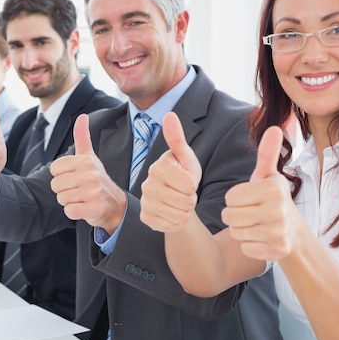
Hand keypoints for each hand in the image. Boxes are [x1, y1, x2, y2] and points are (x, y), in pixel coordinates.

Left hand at [50, 113, 125, 232]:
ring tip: (82, 198)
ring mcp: (93, 192)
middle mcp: (90, 174)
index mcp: (85, 161)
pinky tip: (85, 208)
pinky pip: (69, 211)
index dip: (62, 176)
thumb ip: (82, 137)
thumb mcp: (89, 157)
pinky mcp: (94, 209)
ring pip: (61, 199)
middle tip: (79, 190)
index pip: (54, 169)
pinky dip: (74, 212)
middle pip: (55, 185)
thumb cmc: (97, 180)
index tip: (75, 177)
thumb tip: (82, 116)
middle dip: (64, 191)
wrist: (115, 205)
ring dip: (69, 202)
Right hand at [140, 112, 201, 232]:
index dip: (194, 185)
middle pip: (185, 201)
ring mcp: (144, 202)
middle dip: (191, 200)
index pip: (188, 184)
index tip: (188, 181)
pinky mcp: (145, 218)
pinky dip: (177, 223)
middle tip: (186, 195)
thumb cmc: (183, 175)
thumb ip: (177, 139)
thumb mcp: (186, 157)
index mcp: (158, 167)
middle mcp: (147, 184)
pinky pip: (170, 226)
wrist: (176, 199)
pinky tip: (174, 214)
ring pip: (179, 215)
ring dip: (186, 212)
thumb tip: (169, 114)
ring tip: (181, 204)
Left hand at [221, 126, 300, 260]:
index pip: (230, 197)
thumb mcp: (268, 175)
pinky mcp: (277, 251)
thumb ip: (267, 153)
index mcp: (274, 189)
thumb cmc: (272, 198)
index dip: (234, 199)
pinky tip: (261, 238)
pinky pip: (244, 248)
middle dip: (234, 215)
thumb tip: (276, 128)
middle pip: (230, 216)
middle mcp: (279, 210)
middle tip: (249, 213)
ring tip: (255, 224)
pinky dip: (248, 245)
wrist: (293, 231)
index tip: (248, 198)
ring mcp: (279, 232)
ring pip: (236, 233)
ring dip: (240, 230)